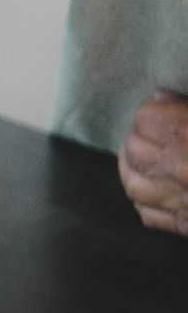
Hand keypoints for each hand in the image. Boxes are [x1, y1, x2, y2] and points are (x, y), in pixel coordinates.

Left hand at [120, 90, 187, 236]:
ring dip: (131, 167)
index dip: (153, 108)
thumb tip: (162, 97)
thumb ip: (186, 110)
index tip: (161, 103)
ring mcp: (184, 204)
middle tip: (148, 128)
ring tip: (138, 156)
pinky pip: (150, 215)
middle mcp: (182, 171)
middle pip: (135, 149)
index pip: (147, 118)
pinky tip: (150, 190)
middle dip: (138, 135)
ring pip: (133, 184)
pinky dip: (144, 200)